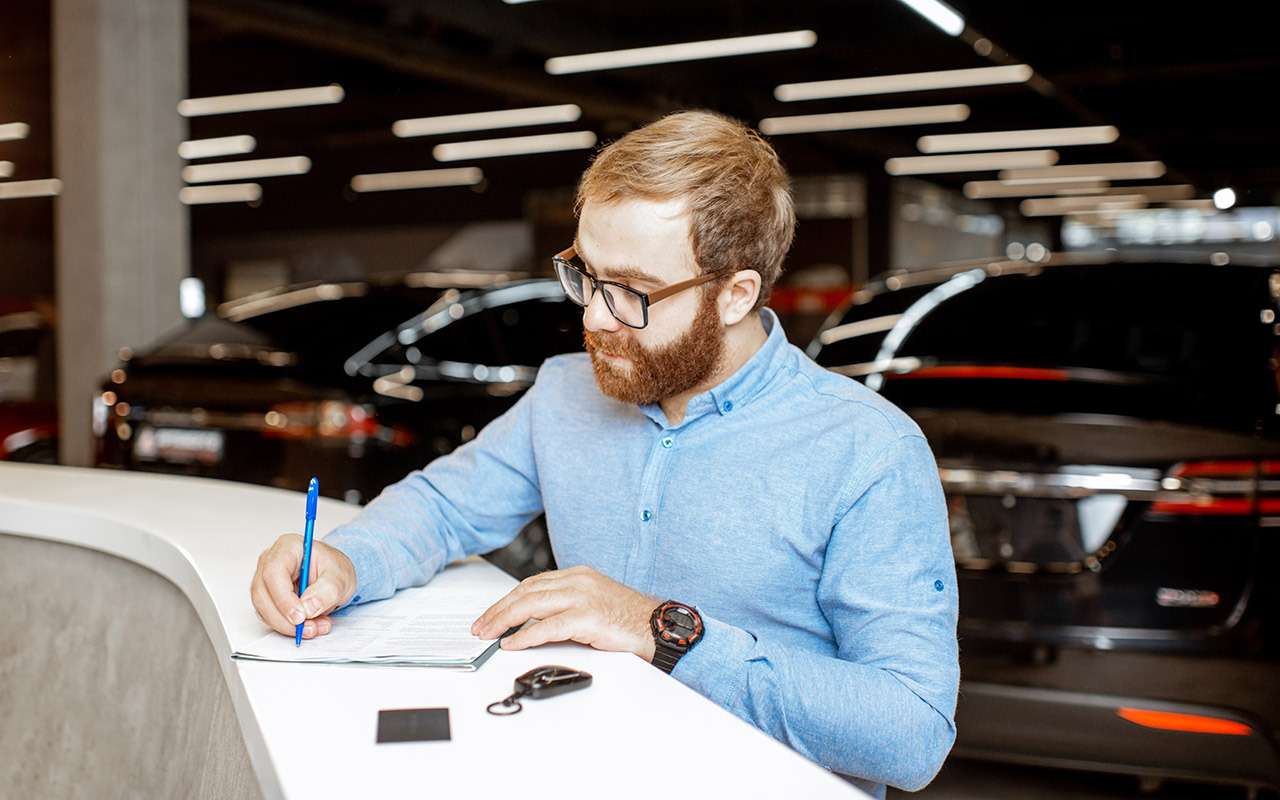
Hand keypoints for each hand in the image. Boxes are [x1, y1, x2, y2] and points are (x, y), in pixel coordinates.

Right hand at [250, 534, 356, 639]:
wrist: (334, 577)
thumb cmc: (334, 569)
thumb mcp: (341, 577)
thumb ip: (327, 590)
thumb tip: (308, 608)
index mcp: (288, 547)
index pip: (274, 572)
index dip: (283, 597)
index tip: (300, 616)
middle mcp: (270, 561)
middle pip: (262, 592)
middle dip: (284, 617)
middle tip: (308, 628)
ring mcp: (265, 580)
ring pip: (263, 608)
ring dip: (287, 625)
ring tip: (315, 628)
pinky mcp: (267, 598)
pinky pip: (269, 617)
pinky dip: (287, 627)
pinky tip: (309, 626)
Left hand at [471, 565, 660, 661]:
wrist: (657, 626)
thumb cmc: (629, 619)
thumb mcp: (593, 603)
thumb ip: (566, 606)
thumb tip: (533, 623)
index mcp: (578, 575)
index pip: (532, 583)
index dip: (508, 600)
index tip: (492, 614)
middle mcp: (578, 581)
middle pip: (526, 592)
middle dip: (499, 610)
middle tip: (481, 626)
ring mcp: (582, 597)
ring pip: (530, 605)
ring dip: (504, 620)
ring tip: (489, 634)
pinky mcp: (587, 617)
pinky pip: (546, 627)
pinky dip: (525, 636)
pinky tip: (512, 644)